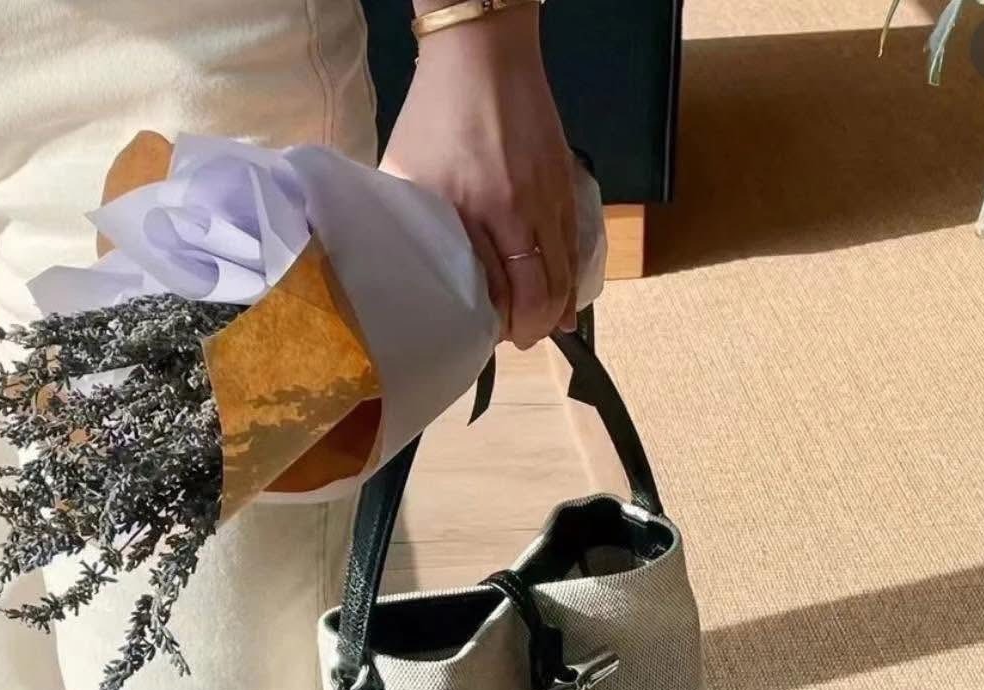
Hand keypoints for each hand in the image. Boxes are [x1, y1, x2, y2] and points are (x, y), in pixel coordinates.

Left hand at [381, 3, 577, 348]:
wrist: (485, 53)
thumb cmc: (436, 114)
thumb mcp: (408, 173)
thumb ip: (414, 224)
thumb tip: (411, 269)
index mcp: (481, 213)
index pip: (505, 291)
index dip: (503, 324)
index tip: (491, 342)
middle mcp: (523, 212)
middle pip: (543, 290)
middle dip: (534, 326)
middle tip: (520, 341)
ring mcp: (551, 198)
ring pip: (565, 271)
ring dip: (557, 305)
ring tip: (546, 326)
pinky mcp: (566, 183)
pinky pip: (575, 243)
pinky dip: (572, 274)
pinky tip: (566, 293)